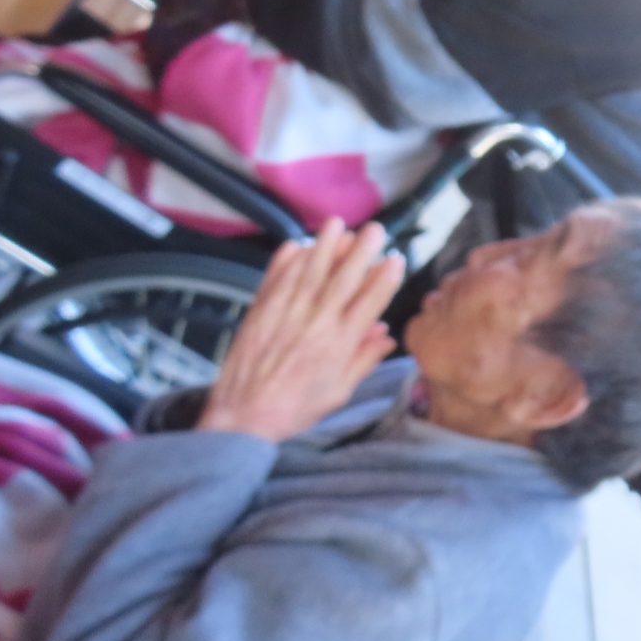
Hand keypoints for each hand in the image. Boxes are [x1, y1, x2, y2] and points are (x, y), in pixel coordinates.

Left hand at [198, 220, 405, 441]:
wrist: (244, 416)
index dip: (386, 278)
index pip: (371, 301)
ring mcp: (287, 313)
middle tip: (375, 229)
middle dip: (362, 250)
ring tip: (337, 223)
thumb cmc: (295, 408)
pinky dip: (287, 259)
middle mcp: (316, 322)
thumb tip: (385, 335)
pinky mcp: (261, 311)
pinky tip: (298, 244)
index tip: (396, 259)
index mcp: (340, 343)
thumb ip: (364, 359)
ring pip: (311, 270)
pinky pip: (277, 278)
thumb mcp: (340, 391)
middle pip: (345, 278)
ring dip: (325, 244)